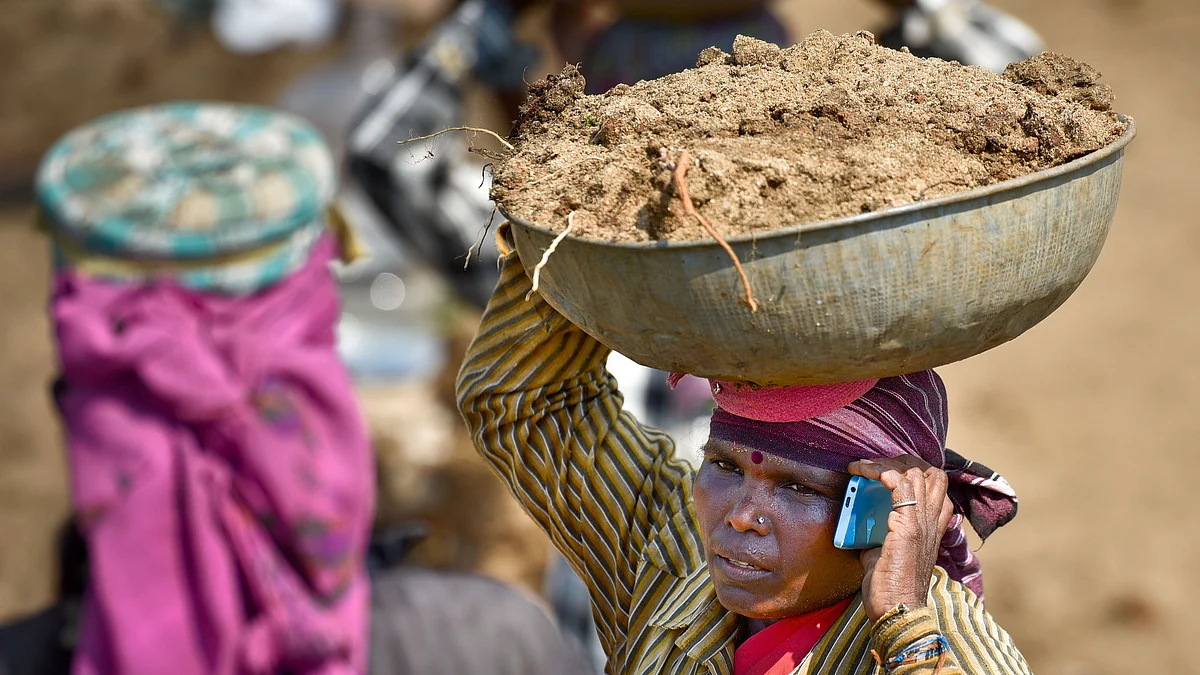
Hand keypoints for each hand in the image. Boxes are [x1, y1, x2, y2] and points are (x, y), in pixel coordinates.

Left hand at [847, 456, 954, 623]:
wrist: (897, 611)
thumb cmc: (890, 588)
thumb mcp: (884, 553)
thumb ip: (877, 535)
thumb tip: (859, 526)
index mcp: (932, 526)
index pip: (936, 484)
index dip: (913, 470)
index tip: (884, 470)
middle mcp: (933, 521)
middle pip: (931, 472)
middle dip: (901, 461)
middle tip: (873, 467)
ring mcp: (922, 523)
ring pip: (916, 472)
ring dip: (886, 463)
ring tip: (863, 467)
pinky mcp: (908, 527)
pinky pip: (899, 484)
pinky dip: (881, 472)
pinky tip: (863, 473)